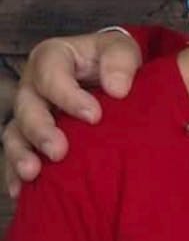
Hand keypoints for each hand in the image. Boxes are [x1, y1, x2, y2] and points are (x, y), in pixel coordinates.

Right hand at [3, 29, 142, 196]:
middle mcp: (33, 85)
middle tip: (59, 151)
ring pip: (14, 133)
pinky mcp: (28, 136)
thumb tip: (118, 89)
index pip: (51, 74)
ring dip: (21, 155)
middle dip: (41, 131)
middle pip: (27, 107)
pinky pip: (15, 155)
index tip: (94, 117)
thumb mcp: (121, 49)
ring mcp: (28, 112)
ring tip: (33, 174)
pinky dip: (15, 172)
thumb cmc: (112, 60)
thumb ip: (120, 62)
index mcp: (52, 58)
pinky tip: (20, 191)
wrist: (109, 75)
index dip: (68, 96)